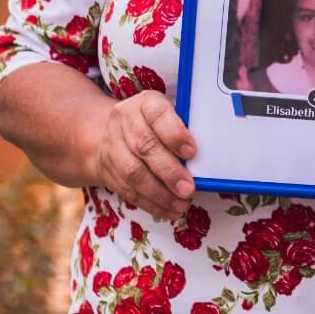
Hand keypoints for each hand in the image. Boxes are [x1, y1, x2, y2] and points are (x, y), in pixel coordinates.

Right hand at [89, 91, 196, 220]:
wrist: (108, 131)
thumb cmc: (152, 122)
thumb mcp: (168, 114)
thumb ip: (183, 128)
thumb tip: (206, 154)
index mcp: (145, 103)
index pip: (158, 115)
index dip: (175, 134)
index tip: (192, 152)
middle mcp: (124, 122)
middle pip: (145, 148)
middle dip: (169, 172)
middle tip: (188, 188)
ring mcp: (112, 146)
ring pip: (134, 173)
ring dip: (160, 193)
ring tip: (181, 204)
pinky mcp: (107, 170)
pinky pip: (128, 190)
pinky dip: (150, 203)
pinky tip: (168, 211)